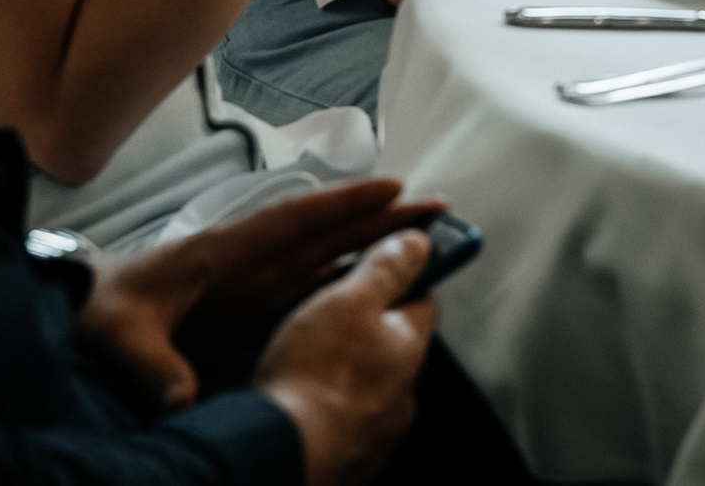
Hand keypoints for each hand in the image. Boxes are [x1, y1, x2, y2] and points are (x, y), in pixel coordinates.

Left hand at [76, 178, 440, 411]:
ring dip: (371, 242)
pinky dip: (345, 273)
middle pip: (324, 232)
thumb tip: (180, 398)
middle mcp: (246, 260)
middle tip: (437, 205)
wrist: (73, 315)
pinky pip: (308, 280)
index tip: (393, 189)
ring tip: (422, 234)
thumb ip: (148, 363)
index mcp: (221, 255)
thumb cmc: (94, 316)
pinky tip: (375, 280)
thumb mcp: (114, 336)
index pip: (292, 224)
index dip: (343, 207)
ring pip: (323, 254)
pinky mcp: (248, 302)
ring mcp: (250, 279)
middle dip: (379, 217)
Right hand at [257, 230, 438, 485]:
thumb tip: (418, 244)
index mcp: (409, 350)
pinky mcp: (344, 459)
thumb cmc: (314, 380)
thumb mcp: (349, 301)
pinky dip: (321, 406)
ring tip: (302, 357)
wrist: (282, 456)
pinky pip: (338, 421)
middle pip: (390, 346)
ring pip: (364, 387)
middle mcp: (401, 396)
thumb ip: (386, 270)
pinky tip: (294, 398)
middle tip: (328, 312)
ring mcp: (375, 432)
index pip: (422, 300)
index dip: (404, 275)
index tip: (389, 260)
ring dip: (342, 371)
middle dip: (365, 329)